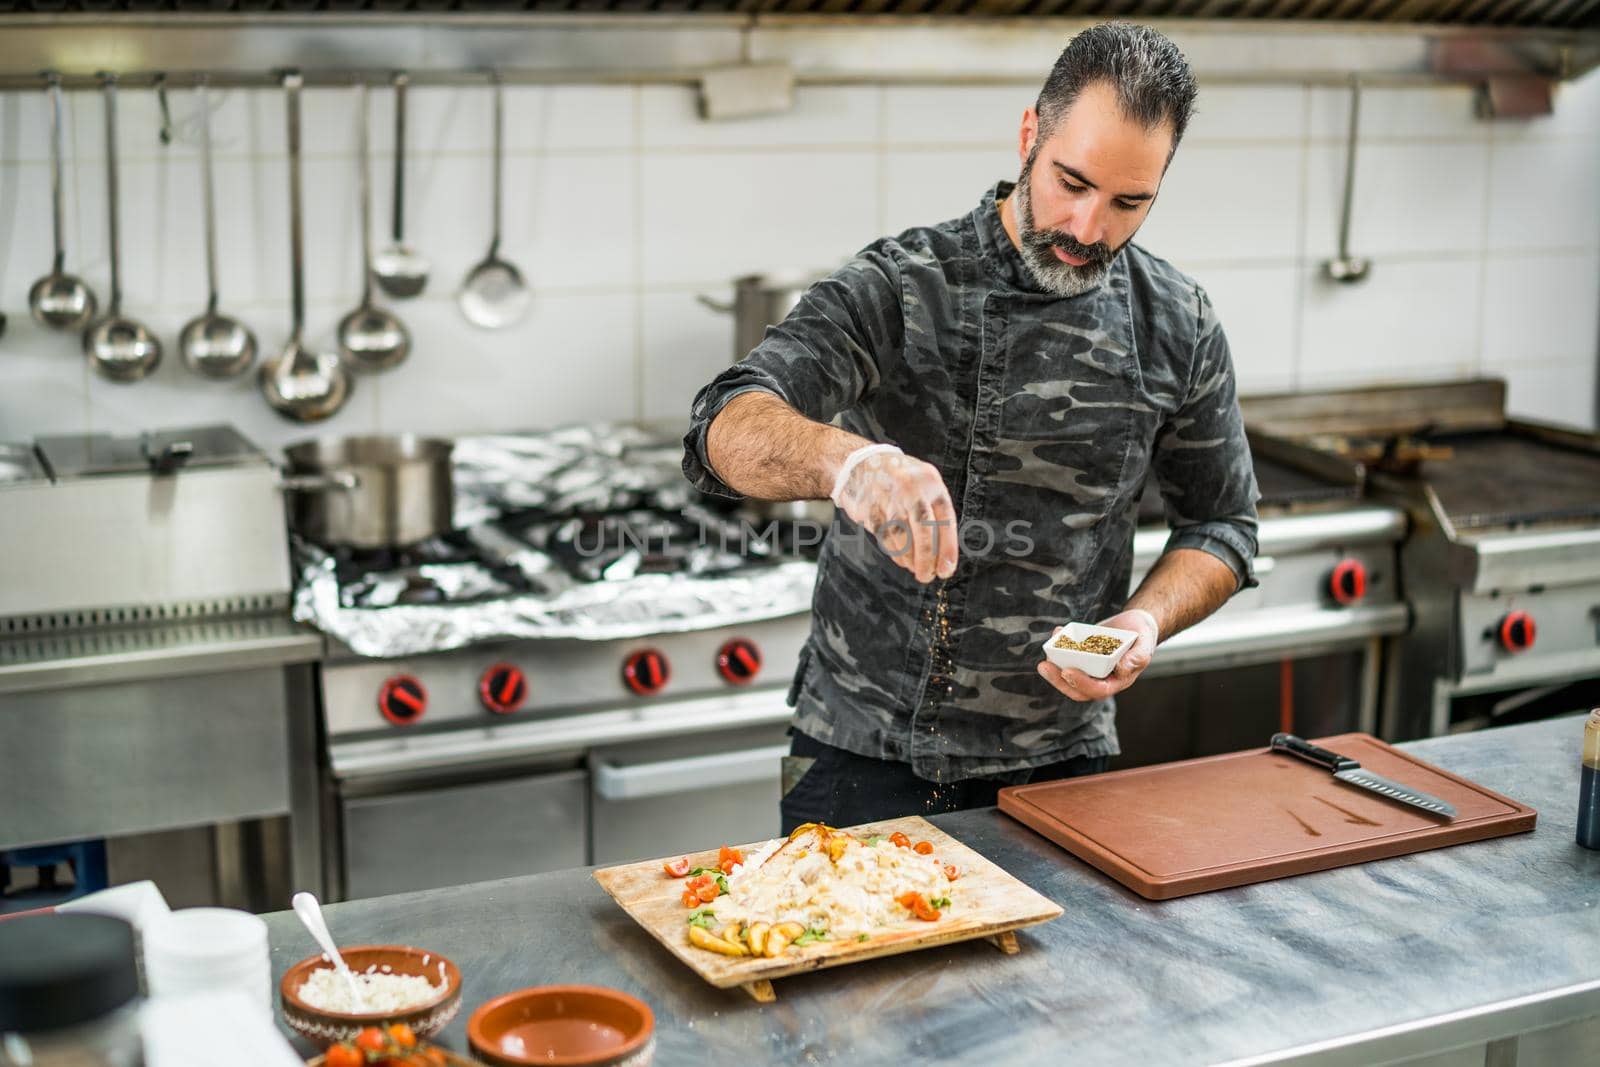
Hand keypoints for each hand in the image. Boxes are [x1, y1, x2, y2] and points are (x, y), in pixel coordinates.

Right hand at [831, 447, 957, 583]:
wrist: (860, 463)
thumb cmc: (900, 480)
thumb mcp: (923, 483)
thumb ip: (935, 510)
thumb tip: (944, 552)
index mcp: (930, 481)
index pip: (945, 519)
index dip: (948, 548)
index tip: (946, 569)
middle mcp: (911, 488)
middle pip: (924, 530)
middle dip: (927, 558)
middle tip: (928, 576)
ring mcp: (888, 497)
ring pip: (903, 537)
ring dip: (910, 559)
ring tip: (916, 569)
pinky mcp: (869, 508)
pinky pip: (885, 537)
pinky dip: (896, 553)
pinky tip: (902, 560)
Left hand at [1037, 608, 1159, 701]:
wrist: (1136, 624)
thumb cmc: (1143, 636)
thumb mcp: (1145, 644)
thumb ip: (1138, 657)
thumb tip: (1122, 669)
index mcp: (1117, 681)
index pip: (1097, 690)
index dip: (1081, 684)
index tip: (1067, 671)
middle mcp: (1101, 678)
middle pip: (1077, 688)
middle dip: (1058, 680)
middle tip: (1044, 666)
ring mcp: (1090, 668)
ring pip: (1068, 675)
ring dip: (1054, 668)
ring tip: (1046, 654)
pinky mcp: (1083, 656)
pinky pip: (1068, 657)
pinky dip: (1059, 647)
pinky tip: (1057, 632)